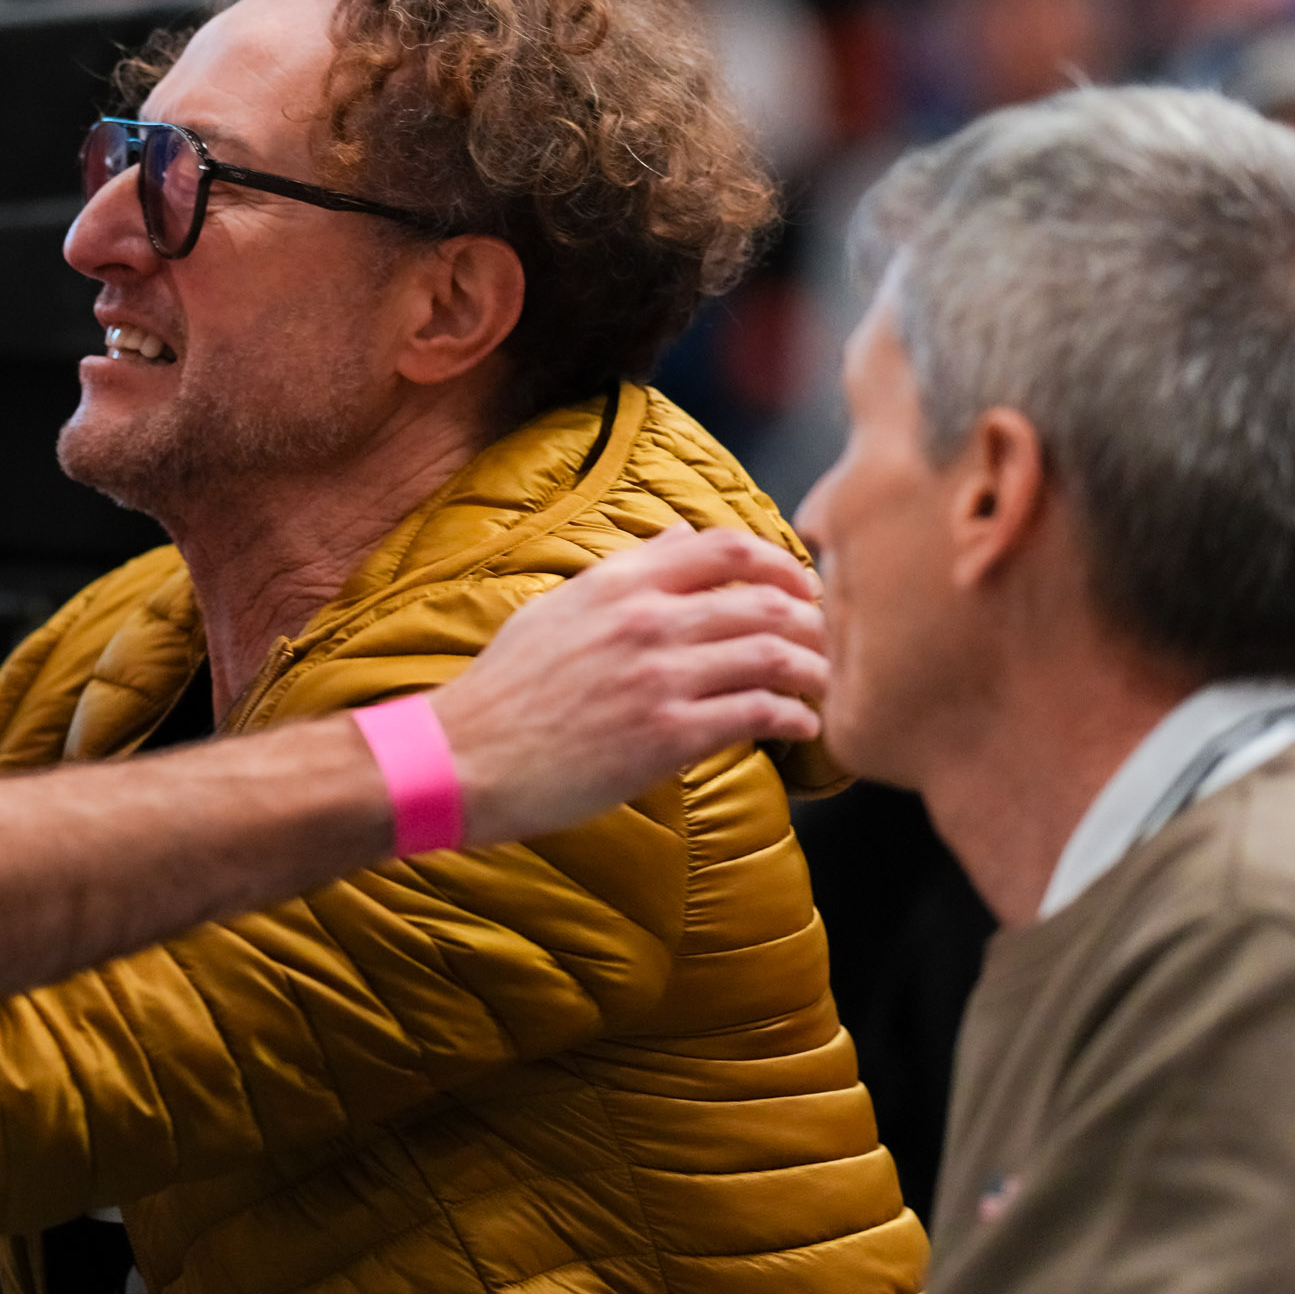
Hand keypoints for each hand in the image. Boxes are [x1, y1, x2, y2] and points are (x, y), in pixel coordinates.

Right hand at [440, 526, 825, 844]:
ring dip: (814, 670)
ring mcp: (660, 677)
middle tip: (828, 642)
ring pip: (773, 655)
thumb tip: (680, 536)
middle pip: (765, 601)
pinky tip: (802, 727)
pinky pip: (756, 714)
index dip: (780, 562)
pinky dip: (794, 718)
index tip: (802, 586)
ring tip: (824, 685)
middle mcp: (646, 620)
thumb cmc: (507, 688)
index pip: (725, 547)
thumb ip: (627, 570)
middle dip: (813, 621)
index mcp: (620, 582)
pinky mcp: (668, 735)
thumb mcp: (560, 606)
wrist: (466, 756)